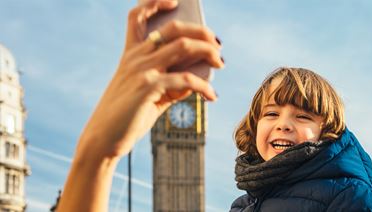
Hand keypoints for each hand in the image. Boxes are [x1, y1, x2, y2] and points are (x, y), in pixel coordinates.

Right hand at [77, 0, 223, 160]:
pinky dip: (204, 86)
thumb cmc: (129, 115)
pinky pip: (186, 79)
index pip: (137, 16)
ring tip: (220, 63)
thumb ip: (172, 81)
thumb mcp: (151, 93)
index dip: (154, 3)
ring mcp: (141, 69)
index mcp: (131, 54)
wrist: (105, 139)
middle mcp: (135, 57)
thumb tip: (200, 75)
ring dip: (208, 53)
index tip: (175, 2)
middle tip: (217, 45)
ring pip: (183, 46)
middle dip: (201, 32)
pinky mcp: (148, 87)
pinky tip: (211, 96)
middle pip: (173, 28)